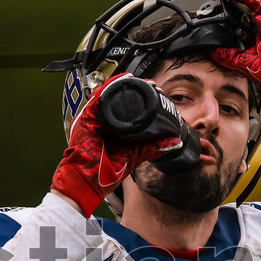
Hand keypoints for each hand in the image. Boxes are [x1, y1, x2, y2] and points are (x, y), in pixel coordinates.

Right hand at [50, 73, 182, 215]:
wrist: (88, 182)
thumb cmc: (104, 172)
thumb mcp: (136, 155)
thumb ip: (154, 148)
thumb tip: (175, 143)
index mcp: (112, 127)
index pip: (126, 106)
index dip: (140, 97)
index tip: (156, 91)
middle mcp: (101, 120)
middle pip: (117, 97)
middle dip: (132, 88)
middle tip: (151, 84)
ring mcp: (92, 117)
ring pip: (107, 94)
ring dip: (122, 84)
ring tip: (137, 79)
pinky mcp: (86, 118)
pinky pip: (97, 98)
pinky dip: (108, 88)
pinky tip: (120, 81)